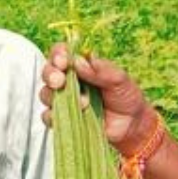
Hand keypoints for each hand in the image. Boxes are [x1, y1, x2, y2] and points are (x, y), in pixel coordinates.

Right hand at [40, 43, 157, 155]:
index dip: (57, 55)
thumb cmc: (126, 97)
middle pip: (48, 72)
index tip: (63, 62)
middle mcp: (69, 81)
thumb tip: (78, 62)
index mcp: (80, 66)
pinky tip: (68, 116)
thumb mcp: (119, 79)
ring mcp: (64, 100)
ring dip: (56, 97)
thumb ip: (101, 69)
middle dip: (51, 74)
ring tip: (83, 103)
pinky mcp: (63, 119)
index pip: (61, 54)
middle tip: (60, 81)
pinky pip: (48, 117)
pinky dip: (53, 116)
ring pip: (45, 94)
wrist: (132, 125)